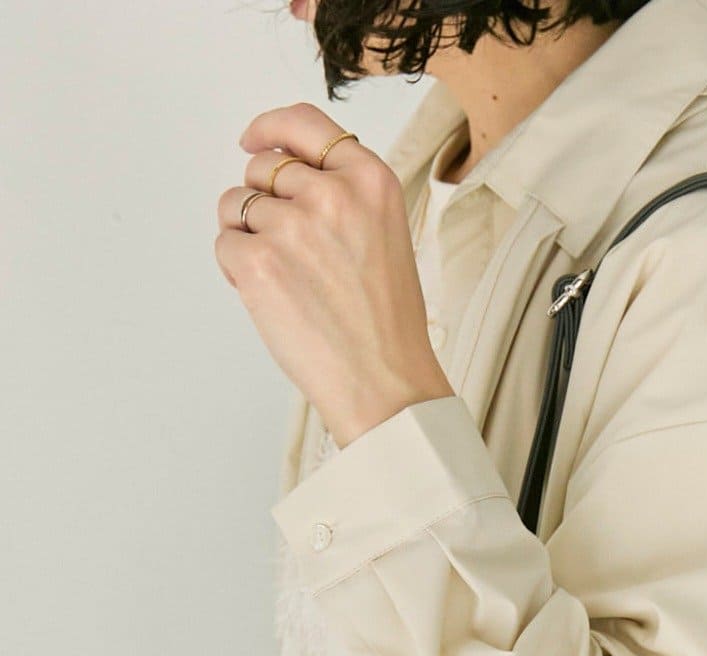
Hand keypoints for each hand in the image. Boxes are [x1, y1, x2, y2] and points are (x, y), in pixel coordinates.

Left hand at [214, 103, 453, 447]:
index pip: (305, 124)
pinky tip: (274, 298)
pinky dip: (238, 269)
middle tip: (291, 251)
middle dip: (263, 201)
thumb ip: (343, 194)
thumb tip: (281, 169)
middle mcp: (331, 194)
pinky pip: (224, 242)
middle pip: (263, 167)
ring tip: (286, 278)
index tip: (253, 139)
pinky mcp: (257, 261)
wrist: (386, 385)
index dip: (271, 128)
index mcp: (370, 182)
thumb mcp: (386, 236)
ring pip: (236, 203)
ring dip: (247, 235)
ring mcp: (291, 225)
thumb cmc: (387, 324)